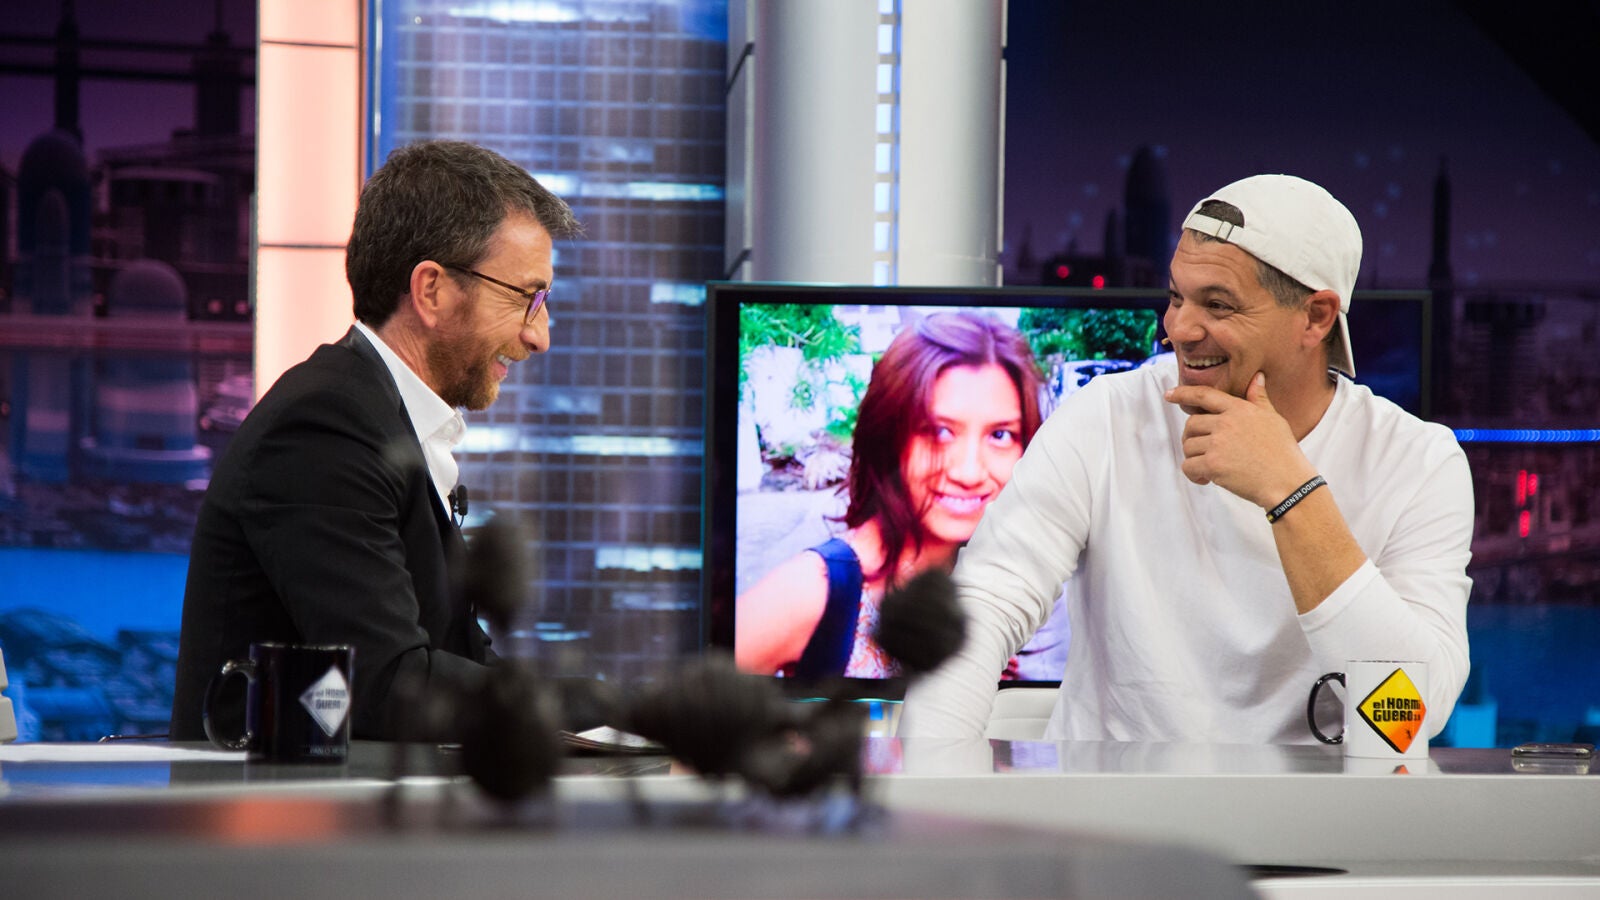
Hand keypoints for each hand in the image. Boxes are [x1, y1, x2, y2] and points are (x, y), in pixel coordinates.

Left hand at [1163, 372, 1317, 508]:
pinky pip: (1188, 466)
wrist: (1287, 482)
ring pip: (1188, 446)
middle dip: (1192, 438)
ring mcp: (1218, 444)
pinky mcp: (1213, 464)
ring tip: (1211, 466)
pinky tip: (1206, 479)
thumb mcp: (1273, 419)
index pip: (1204, 395)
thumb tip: (1257, 377)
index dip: (1183, 394)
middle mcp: (1226, 423)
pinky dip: (1193, 475)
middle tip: (1204, 451)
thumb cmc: (1282, 452)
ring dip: (1194, 458)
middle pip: (1191, 425)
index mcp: (1239, 409)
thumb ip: (1259, 398)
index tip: (1169, 395)